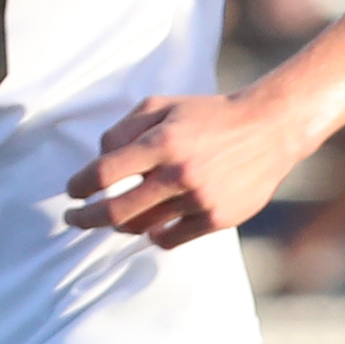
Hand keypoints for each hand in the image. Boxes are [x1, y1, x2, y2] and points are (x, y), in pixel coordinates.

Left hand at [67, 91, 310, 247]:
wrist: (270, 129)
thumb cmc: (210, 116)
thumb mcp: (162, 105)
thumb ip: (124, 129)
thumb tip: (100, 160)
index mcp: (161, 143)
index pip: (104, 173)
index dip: (80, 185)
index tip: (73, 192)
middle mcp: (178, 174)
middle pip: (115, 210)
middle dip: (86, 218)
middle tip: (74, 218)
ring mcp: (199, 199)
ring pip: (142, 226)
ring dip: (120, 226)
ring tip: (114, 220)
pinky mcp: (218, 218)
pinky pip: (172, 238)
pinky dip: (155, 235)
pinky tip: (153, 226)